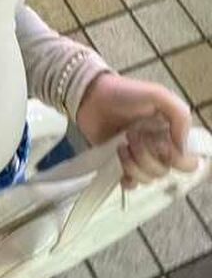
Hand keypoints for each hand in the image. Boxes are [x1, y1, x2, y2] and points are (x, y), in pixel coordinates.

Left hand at [76, 73, 198, 189]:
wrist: (91, 96)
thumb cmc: (124, 93)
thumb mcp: (158, 95)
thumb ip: (179, 116)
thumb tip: (181, 147)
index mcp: (170, 135)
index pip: (186, 162)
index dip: (176, 159)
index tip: (162, 146)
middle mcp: (157, 149)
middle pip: (163, 171)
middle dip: (147, 156)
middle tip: (132, 136)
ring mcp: (138, 158)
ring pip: (147, 178)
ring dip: (133, 165)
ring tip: (121, 146)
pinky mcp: (119, 164)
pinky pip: (131, 184)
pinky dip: (126, 178)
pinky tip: (118, 165)